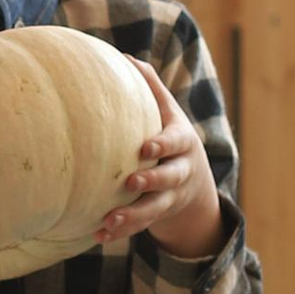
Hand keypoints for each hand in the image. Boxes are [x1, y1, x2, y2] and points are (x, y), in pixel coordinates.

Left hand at [96, 60, 223, 256]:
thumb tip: (126, 57)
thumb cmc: (171, 135)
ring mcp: (171, 197)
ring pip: (155, 210)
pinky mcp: (158, 216)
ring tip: (108, 222)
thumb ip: (151, 87)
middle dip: (152, 182)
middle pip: (170, 178)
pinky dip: (121, 232)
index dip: (162, 145)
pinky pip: (141, 227)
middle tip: (130, 183)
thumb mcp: (168, 112)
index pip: (175, 143)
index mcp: (182, 142)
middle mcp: (180, 171)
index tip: (145, 147)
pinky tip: (98, 236)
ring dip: (132, 217)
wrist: (195, 180)